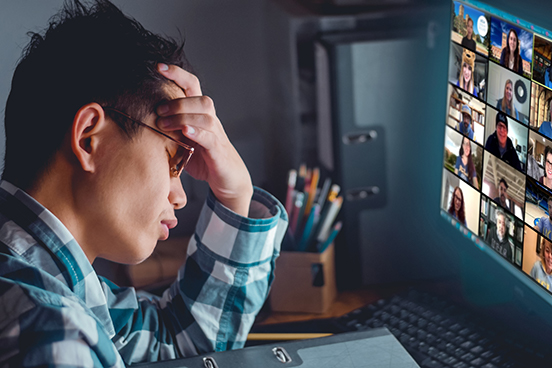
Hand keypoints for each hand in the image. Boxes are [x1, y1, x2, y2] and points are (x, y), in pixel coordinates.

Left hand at [156, 64, 252, 216]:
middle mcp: (211, 121)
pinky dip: (197, 133)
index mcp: (200, 115)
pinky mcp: (219, 152)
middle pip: (201, 99)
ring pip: (206, 116)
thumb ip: (167, 130)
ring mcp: (217, 136)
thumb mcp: (182, 142)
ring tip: (164, 124)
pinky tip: (185, 132)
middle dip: (178, 101)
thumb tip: (138, 122)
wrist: (229, 180)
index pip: (192, 86)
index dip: (177, 74)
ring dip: (183, 117)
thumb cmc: (203, 159)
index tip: (157, 67)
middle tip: (158, 110)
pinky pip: (210, 138)